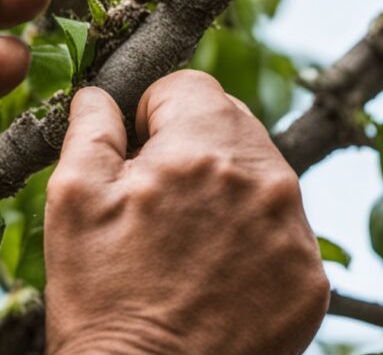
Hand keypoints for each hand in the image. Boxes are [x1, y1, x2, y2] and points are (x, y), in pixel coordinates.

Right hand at [44, 71, 328, 354]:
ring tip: (183, 239)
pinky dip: (250, 235)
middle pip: (231, 122)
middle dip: (191, 145)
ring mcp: (294, 233)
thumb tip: (100, 92)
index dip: (151, 112)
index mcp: (201, 151)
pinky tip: (213, 269)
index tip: (136, 153)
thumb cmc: (100, 295)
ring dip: (225, 187)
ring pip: (261, 172)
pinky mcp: (309, 278)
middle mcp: (264, 182)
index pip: (188, 86)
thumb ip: (91, 127)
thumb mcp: (72, 198)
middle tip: (155, 199)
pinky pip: (282, 226)